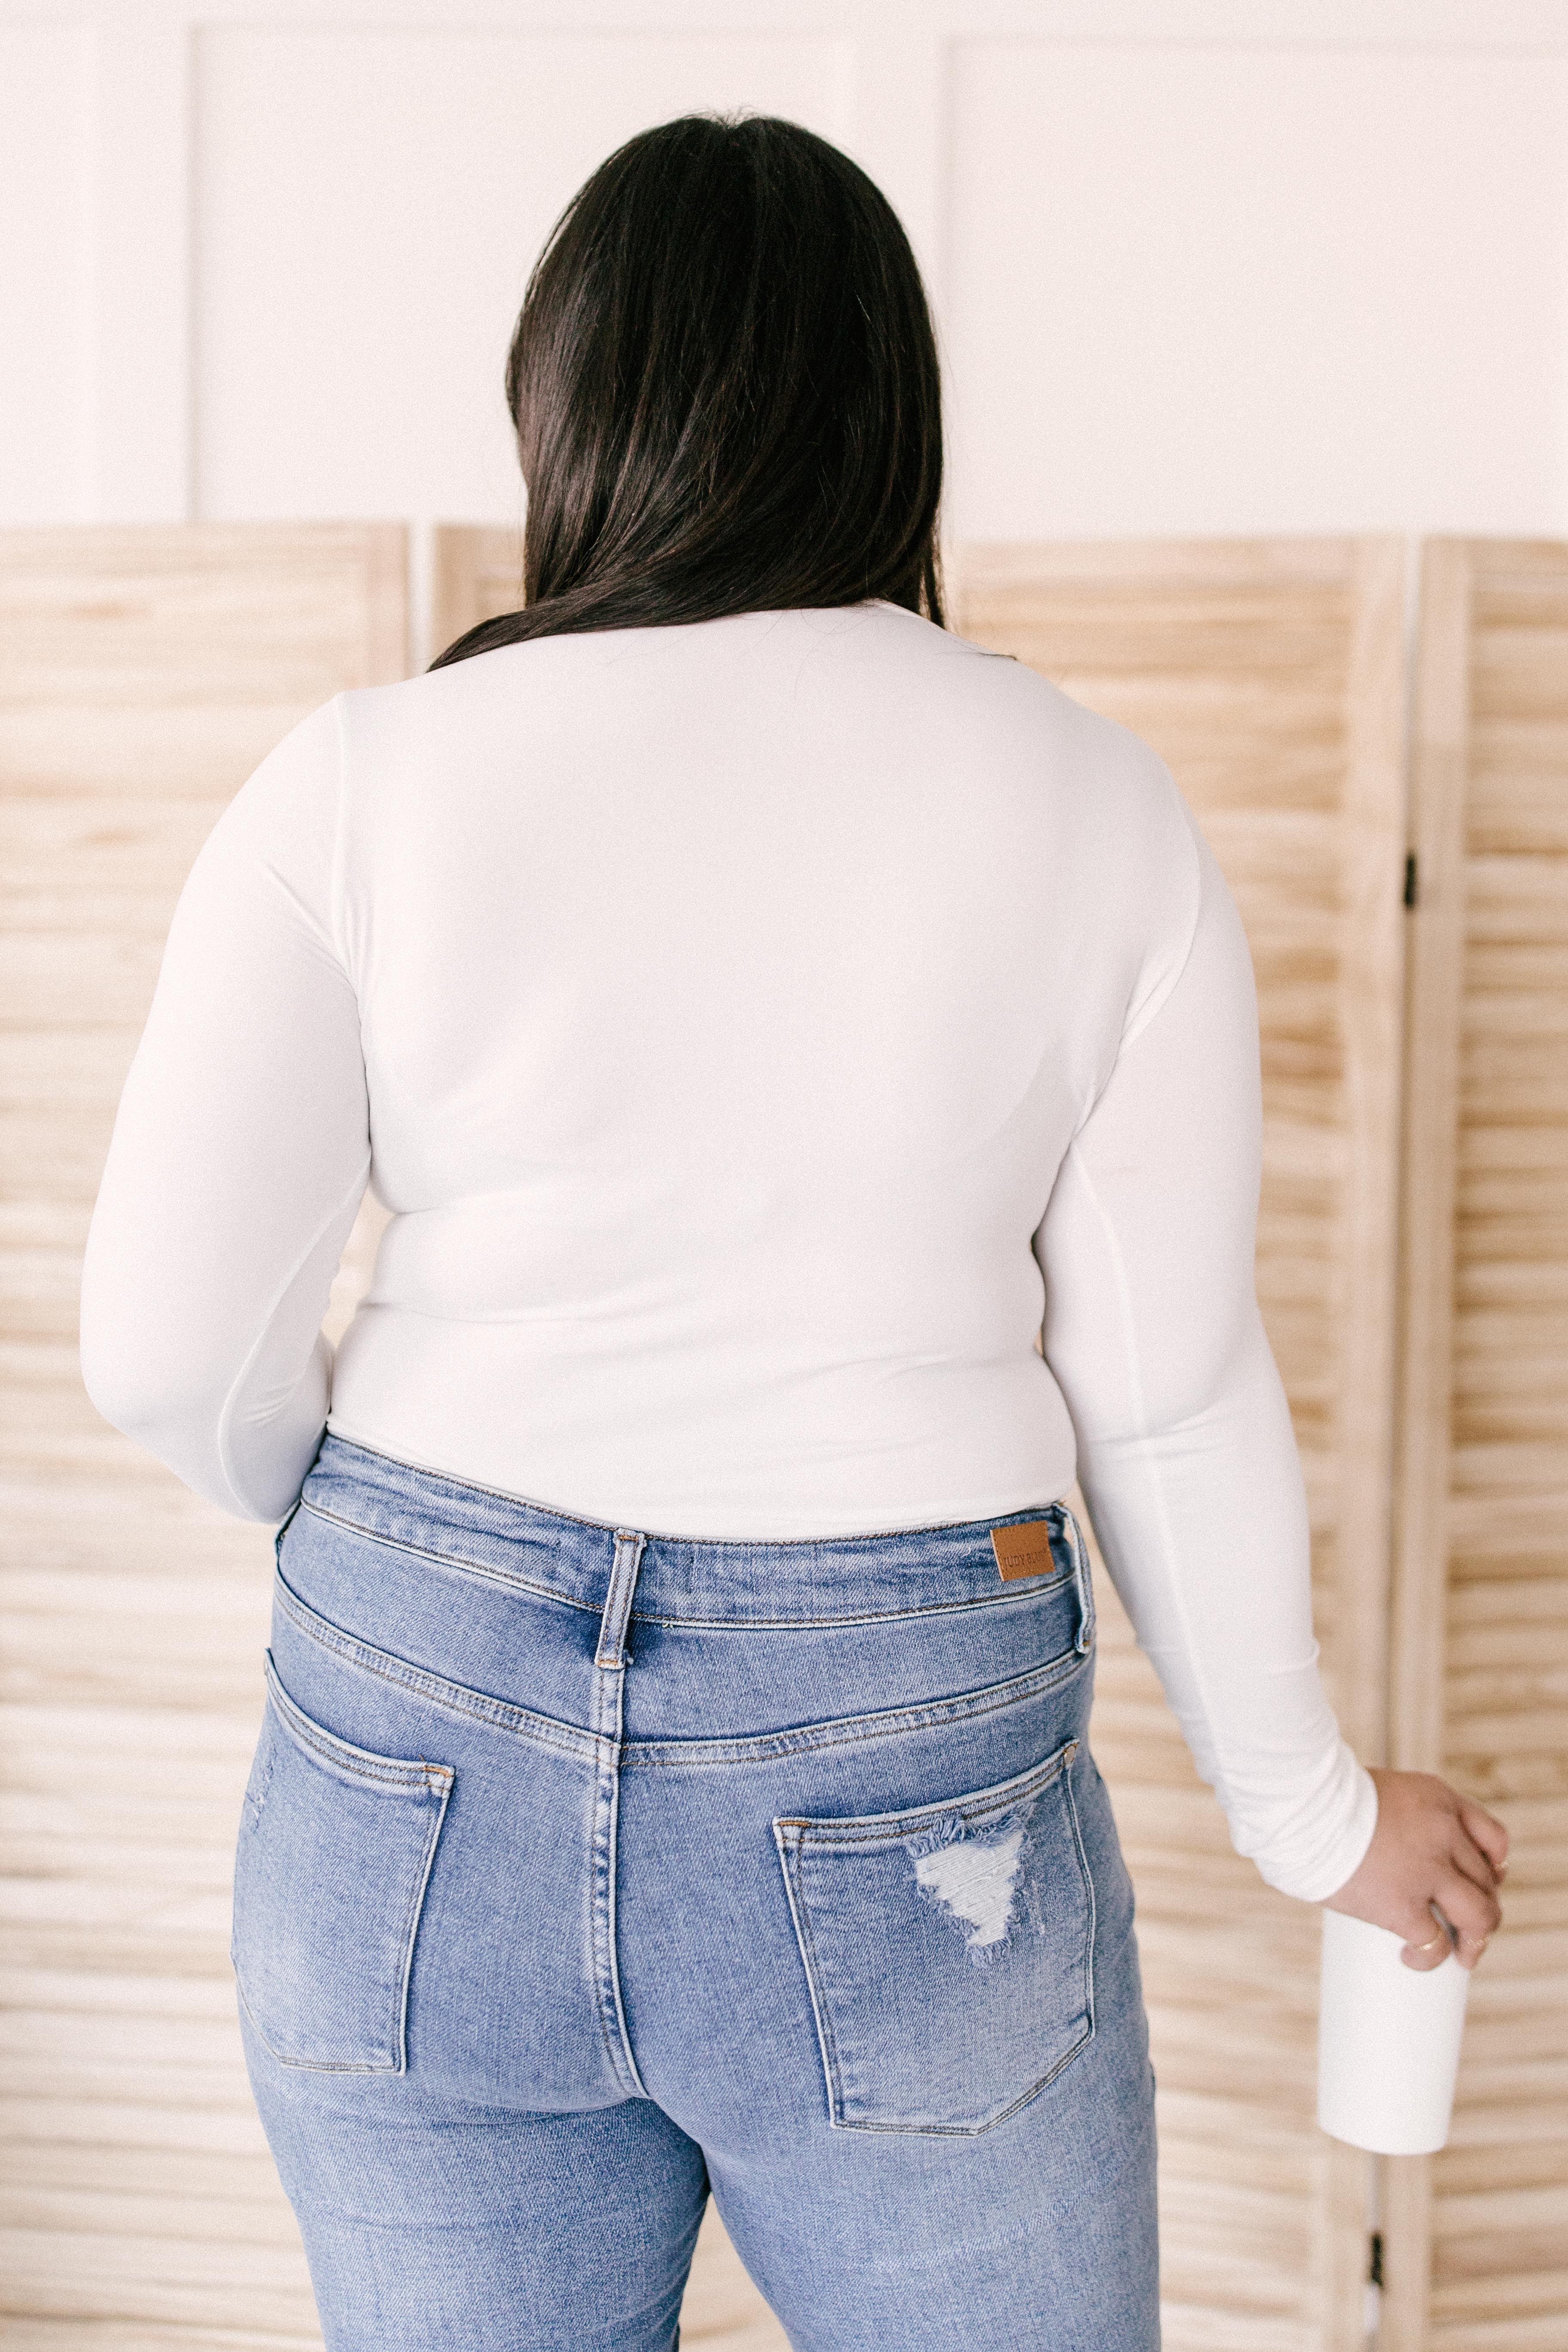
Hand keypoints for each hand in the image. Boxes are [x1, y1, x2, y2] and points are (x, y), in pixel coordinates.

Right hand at [1324, 1768, 1507, 1970]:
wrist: (1300, 1804)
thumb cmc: (1322, 1798)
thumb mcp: (1380, 1791)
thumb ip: (1401, 1817)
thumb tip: (1394, 1854)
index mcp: (1439, 1799)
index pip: (1493, 1839)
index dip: (1493, 1868)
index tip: (1481, 1884)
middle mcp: (1444, 1832)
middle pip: (1486, 1882)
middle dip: (1481, 1908)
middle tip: (1465, 1928)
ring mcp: (1428, 1870)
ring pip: (1480, 1916)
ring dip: (1477, 1940)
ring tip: (1464, 1955)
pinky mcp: (1403, 1904)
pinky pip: (1435, 1943)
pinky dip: (1431, 1958)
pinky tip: (1413, 1958)